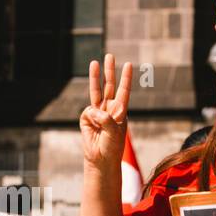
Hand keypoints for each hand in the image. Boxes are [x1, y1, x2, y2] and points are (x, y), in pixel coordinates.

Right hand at [80, 54, 132, 169]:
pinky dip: (91, 117)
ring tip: (94, 62)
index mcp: (120, 111)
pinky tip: (93, 127)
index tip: (129, 65)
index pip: (124, 91)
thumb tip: (93, 109)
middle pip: (109, 85)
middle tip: (109, 56)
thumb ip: (106, 119)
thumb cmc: (112, 147)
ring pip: (96, 91)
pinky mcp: (86, 117)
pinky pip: (88, 111)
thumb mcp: (114, 132)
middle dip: (109, 71)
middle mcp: (109, 108)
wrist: (100, 159)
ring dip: (95, 77)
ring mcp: (97, 112)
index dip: (126, 78)